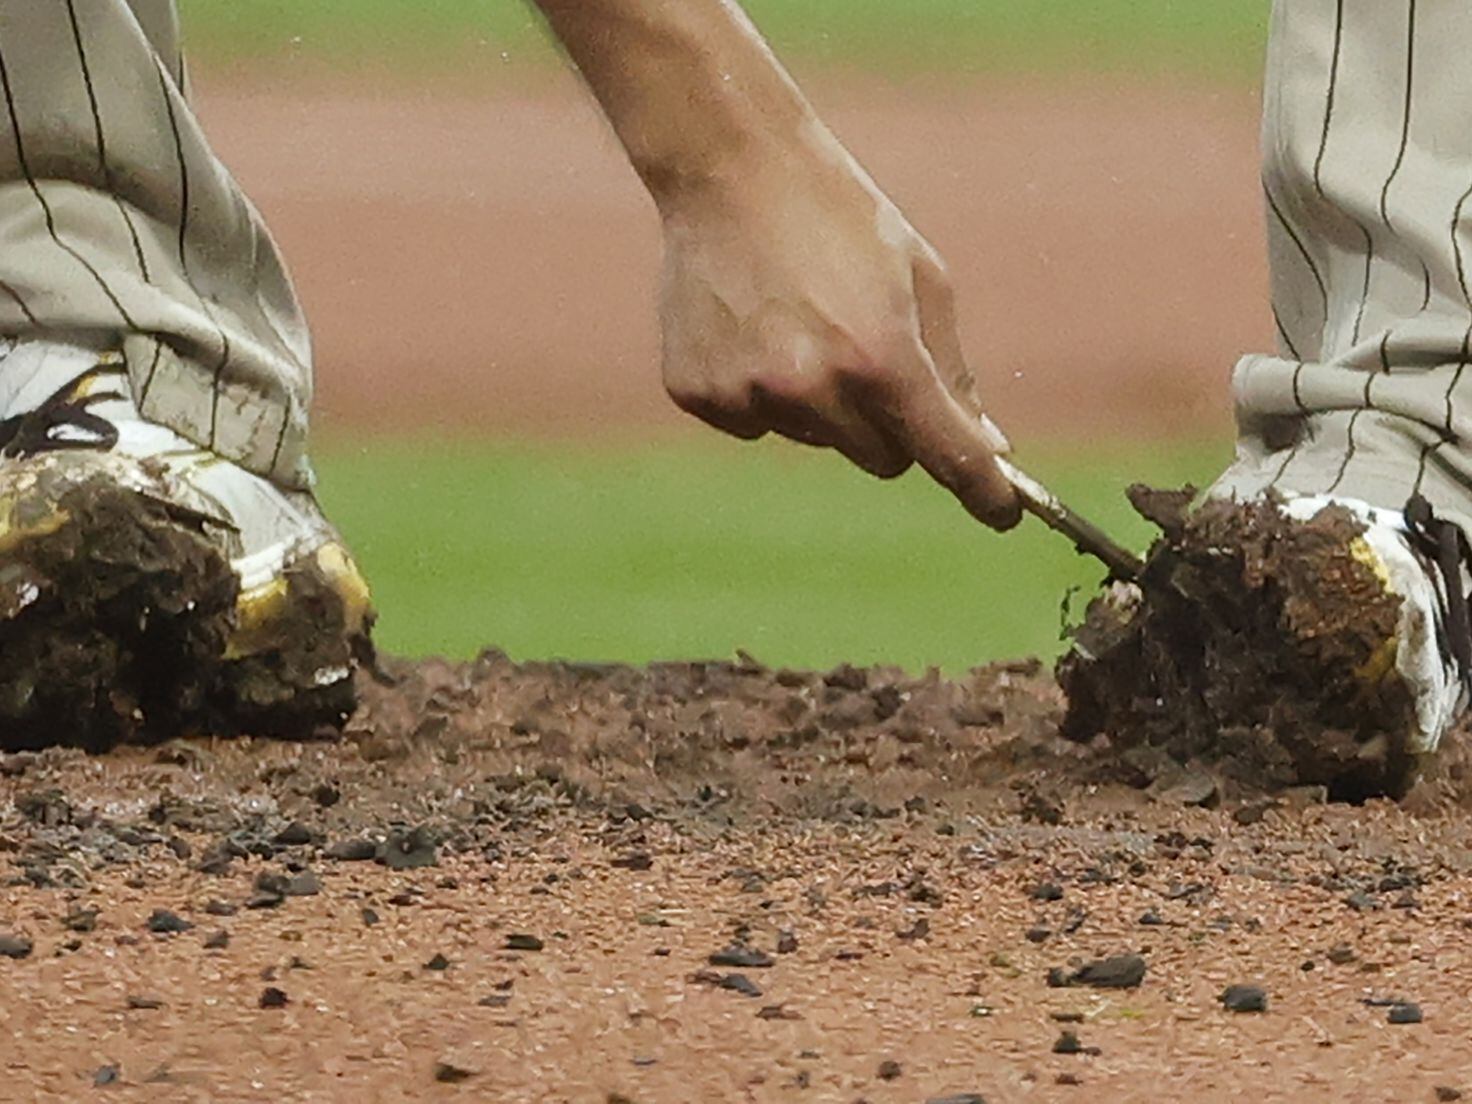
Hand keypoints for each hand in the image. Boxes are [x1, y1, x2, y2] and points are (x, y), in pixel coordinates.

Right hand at [656, 136, 1020, 529]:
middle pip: (881, 458)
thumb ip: (953, 371)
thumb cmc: (839, 216)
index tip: (1003, 513)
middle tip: (871, 358)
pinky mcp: (700, 394)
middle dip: (892, 426)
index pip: (947, 455)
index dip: (983, 492)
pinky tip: (752, 329)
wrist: (730, 169)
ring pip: (816, 438)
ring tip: (798, 322)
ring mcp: (749, 395)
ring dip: (822, 402)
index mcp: (880, 357)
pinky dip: (761, 392)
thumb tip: (985, 447)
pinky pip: (754, 423)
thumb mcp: (921, 279)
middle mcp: (813, 388)